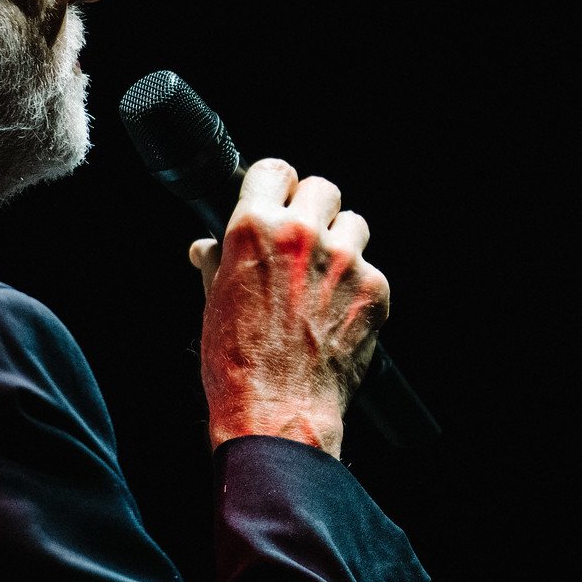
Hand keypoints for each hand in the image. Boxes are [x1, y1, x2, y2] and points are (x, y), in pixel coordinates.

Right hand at [188, 157, 389, 457]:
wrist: (277, 411)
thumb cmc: (236, 363)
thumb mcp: (213, 303)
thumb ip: (216, 263)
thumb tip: (206, 248)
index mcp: (255, 228)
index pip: (275, 171)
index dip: (276, 187)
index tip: (278, 201)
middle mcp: (303, 235)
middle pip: (323, 188)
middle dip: (313, 210)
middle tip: (304, 241)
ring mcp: (344, 261)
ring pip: (354, 224)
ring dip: (341, 244)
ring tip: (323, 279)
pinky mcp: (375, 289)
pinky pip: (372, 271)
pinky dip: (358, 288)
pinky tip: (337, 315)